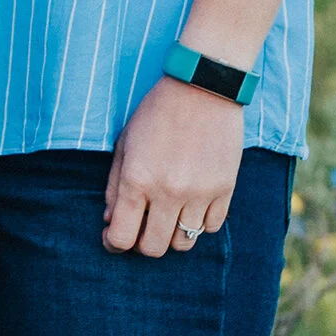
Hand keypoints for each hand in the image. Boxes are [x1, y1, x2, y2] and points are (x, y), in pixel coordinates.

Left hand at [103, 78, 244, 258]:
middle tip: (142, 228)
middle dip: (142, 244)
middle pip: (153, 248)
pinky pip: (211, 227)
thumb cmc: (157, 112)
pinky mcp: (224, 189)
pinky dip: (199, 223)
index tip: (114, 238)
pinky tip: (192, 206)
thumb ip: (114, 185)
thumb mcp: (125, 143)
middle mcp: (167, 192)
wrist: (203, 88)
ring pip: (184, 242)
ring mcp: (199, 193)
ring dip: (172, 235)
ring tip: (168, 217)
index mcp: (137, 179)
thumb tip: (110, 221)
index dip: (113, 244)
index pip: (121, 237)